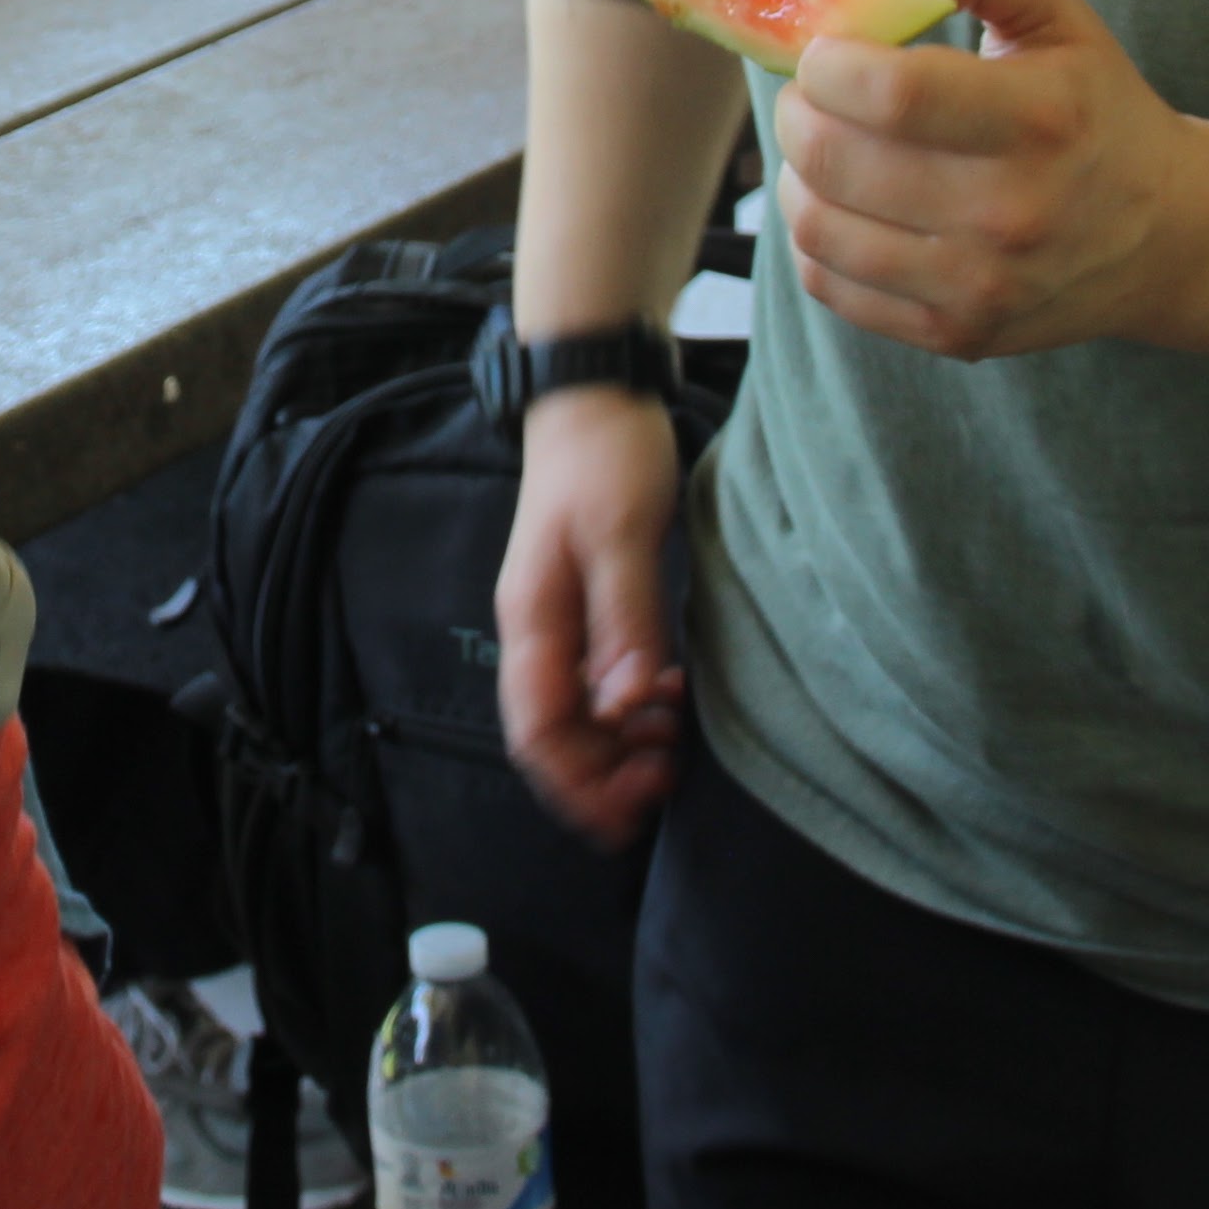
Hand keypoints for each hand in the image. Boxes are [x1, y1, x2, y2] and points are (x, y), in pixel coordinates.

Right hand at [494, 385, 687, 848]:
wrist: (595, 394)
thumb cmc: (605, 455)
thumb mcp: (623, 535)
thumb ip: (625, 621)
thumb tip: (627, 707)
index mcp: (533, 621)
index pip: (537, 731)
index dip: (578, 784)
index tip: (629, 814)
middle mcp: (536, 630)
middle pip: (553, 734)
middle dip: (603, 774)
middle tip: (666, 783)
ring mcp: (558, 620)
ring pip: (578, 713)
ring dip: (621, 742)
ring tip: (675, 742)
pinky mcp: (585, 606)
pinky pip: (598, 680)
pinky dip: (632, 706)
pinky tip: (669, 697)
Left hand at [771, 0, 1208, 363]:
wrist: (1167, 236)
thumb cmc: (1095, 108)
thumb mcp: (1061, 16)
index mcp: (1039, 119)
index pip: (889, 93)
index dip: (825, 61)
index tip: (824, 49)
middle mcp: (1012, 213)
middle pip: (833, 156)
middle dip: (798, 107)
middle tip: (815, 90)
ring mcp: (981, 285)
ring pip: (816, 224)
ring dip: (796, 171)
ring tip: (826, 142)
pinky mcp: (955, 334)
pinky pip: (829, 281)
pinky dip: (814, 235)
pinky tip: (845, 202)